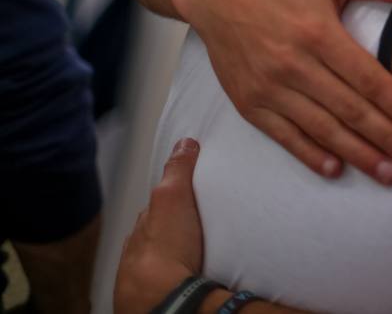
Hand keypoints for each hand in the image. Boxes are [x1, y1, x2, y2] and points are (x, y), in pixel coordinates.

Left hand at [115, 138, 204, 313]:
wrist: (162, 298)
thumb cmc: (165, 250)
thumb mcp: (173, 197)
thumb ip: (177, 171)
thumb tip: (184, 143)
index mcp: (141, 228)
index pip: (156, 209)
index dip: (172, 200)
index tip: (188, 196)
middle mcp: (139, 252)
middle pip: (158, 234)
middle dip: (174, 229)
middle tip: (201, 224)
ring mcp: (146, 276)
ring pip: (162, 259)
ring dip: (178, 254)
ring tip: (203, 252)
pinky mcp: (160, 295)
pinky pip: (171, 279)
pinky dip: (180, 275)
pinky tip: (195, 274)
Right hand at [174, 0, 391, 182]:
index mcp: (318, 34)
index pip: (366, 77)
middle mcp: (293, 65)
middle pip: (349, 110)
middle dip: (387, 139)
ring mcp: (269, 88)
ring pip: (322, 129)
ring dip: (358, 154)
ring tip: (389, 174)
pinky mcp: (249, 104)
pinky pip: (285, 136)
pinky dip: (311, 155)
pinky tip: (337, 169)